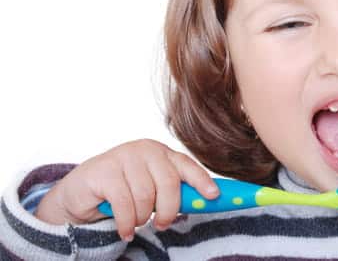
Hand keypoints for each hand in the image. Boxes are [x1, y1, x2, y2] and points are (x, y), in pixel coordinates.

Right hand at [34, 139, 218, 240]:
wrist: (80, 193)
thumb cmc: (123, 192)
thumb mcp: (151, 189)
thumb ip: (174, 192)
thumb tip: (205, 201)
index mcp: (162, 153)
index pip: (187, 165)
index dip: (201, 181)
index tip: (213, 196)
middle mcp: (145, 150)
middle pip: (169, 183)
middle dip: (169, 210)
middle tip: (161, 224)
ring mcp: (123, 157)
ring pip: (146, 196)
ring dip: (142, 218)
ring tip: (135, 223)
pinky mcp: (104, 171)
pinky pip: (124, 203)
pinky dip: (127, 222)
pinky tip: (125, 230)